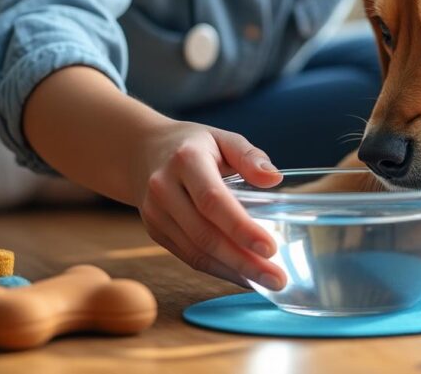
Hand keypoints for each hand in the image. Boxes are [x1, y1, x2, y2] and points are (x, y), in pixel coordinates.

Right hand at [134, 120, 285, 289]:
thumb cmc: (193, 145)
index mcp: (186, 160)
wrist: (142, 152)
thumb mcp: (223, 138)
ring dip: (234, 271)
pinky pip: (189, 257)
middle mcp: (164, 188)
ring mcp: (156, 213)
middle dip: (244, 261)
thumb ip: (249, 156)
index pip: (213, 200)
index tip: (270, 248)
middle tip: (278, 279)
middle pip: (205, 234)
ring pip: (196, 252)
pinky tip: (244, 276)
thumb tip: (274, 179)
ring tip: (268, 282)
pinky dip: (219, 270)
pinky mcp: (155, 231)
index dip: (240, 228)